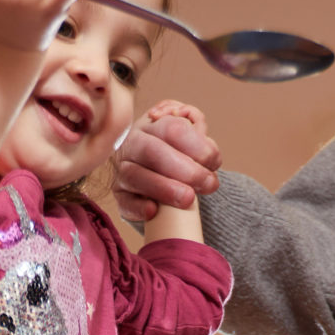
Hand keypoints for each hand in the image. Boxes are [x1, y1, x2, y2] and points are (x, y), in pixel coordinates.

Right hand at [114, 100, 222, 220]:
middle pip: (152, 151)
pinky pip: (124, 201)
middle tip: (208, 184)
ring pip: (134, 176)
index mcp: (151, 125)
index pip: (172, 128)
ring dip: (164, 188)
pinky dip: (138, 207)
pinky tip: (154, 210)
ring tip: (188, 198)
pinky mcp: (120, 195)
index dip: (198, 146)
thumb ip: (196, 123)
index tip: (214, 163)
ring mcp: (122, 170)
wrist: (156, 169)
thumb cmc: (176, 148)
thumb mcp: (188, 129)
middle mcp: (132, 144)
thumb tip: (199, 130)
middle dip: (185, 169)